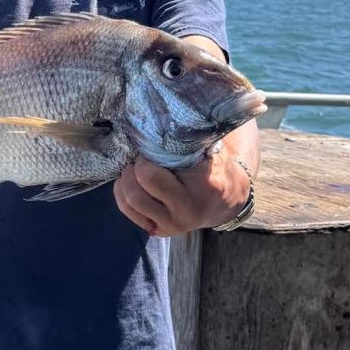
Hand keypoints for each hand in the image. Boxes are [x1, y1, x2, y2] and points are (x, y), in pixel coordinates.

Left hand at [113, 145, 251, 236]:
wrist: (226, 199)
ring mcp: (172, 226)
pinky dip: (123, 194)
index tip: (148, 149)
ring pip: (130, 203)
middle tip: (137, 158)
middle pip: (136, 192)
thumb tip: (161, 118)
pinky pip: (129, 212)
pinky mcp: (160, 231)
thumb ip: (189, 139)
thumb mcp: (209, 149)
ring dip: (124, 182)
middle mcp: (186, 213)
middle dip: (132, 170)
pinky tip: (129, 182)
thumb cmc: (213, 165)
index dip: (143, 158)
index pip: (151, 175)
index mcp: (201, 189)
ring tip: (131, 168)